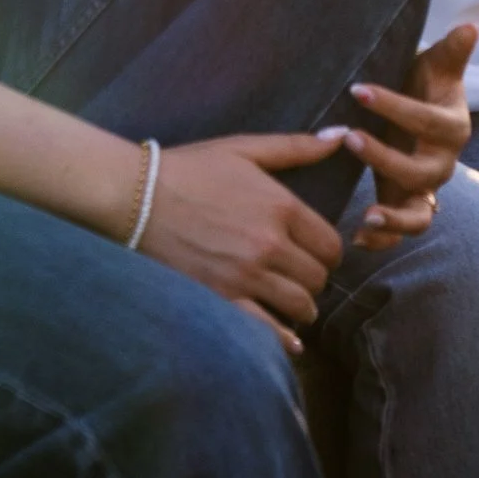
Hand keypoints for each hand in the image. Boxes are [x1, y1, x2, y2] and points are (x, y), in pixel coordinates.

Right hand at [139, 133, 350, 345]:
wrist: (137, 197)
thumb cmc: (191, 169)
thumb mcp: (244, 149)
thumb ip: (296, 147)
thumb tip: (341, 136)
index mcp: (281, 207)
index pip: (331, 245)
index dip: (328, 252)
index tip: (317, 254)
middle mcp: (270, 245)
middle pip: (318, 278)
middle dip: (314, 278)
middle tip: (302, 276)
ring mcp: (245, 276)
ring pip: (299, 306)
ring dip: (301, 307)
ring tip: (293, 303)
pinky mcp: (221, 299)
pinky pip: (266, 330)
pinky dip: (283, 339)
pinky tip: (290, 341)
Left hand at [346, 21, 476, 248]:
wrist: (419, 115)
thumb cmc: (426, 86)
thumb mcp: (436, 67)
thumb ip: (452, 52)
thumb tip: (470, 27)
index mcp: (453, 127)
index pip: (426, 120)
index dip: (394, 106)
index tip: (357, 90)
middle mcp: (443, 163)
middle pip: (423, 173)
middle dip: (386, 159)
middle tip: (349, 138)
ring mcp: (425, 190)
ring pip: (419, 217)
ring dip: (394, 219)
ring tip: (366, 215)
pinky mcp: (406, 206)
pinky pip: (400, 232)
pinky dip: (382, 240)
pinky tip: (357, 236)